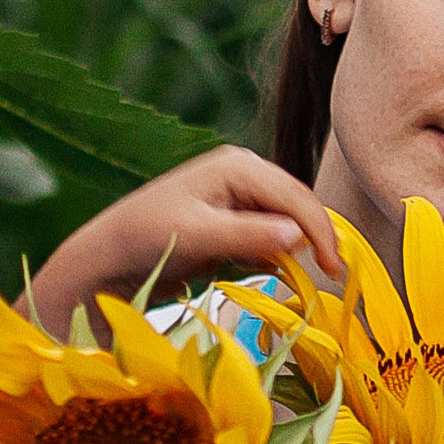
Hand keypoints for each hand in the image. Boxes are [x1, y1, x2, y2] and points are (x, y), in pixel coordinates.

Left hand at [24, 145, 345, 338]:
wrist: (109, 259)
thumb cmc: (147, 240)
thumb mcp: (198, 237)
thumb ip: (246, 236)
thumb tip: (296, 236)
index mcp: (237, 166)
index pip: (294, 196)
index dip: (320, 231)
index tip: (334, 269)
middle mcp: (242, 173)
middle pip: (296, 206)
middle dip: (314, 239)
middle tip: (332, 278)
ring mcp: (238, 196)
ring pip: (286, 222)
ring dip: (296, 249)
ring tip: (306, 277)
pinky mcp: (233, 221)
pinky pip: (269, 236)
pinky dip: (275, 254)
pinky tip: (270, 270)